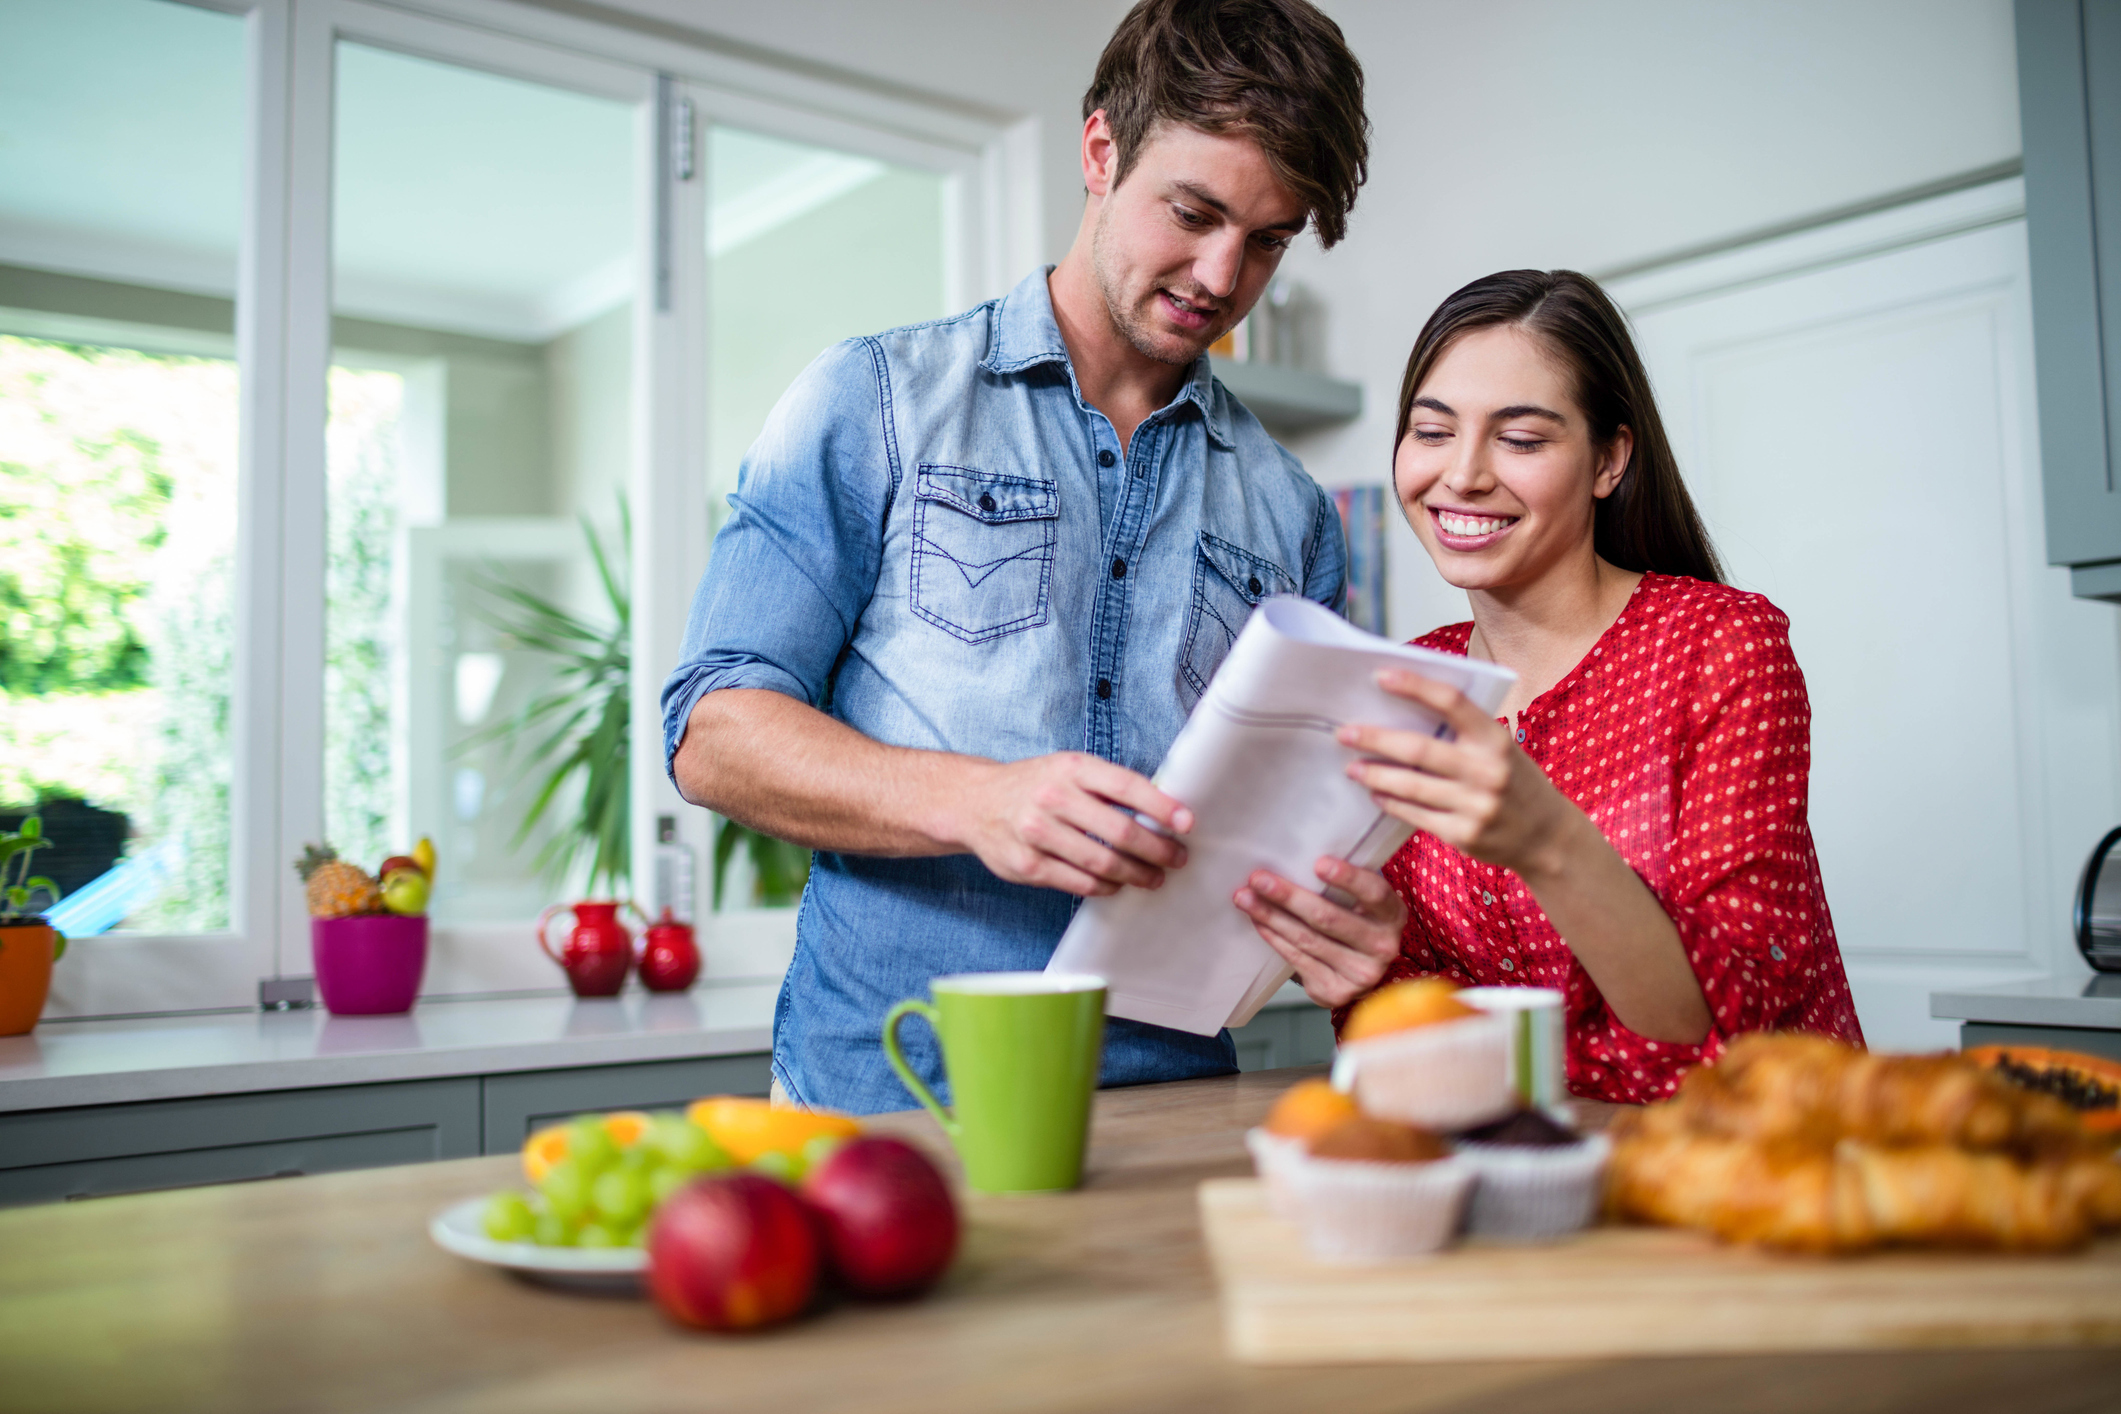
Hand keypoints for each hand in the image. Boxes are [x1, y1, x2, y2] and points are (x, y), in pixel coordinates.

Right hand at [954, 752, 1192, 896]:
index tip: (1187, 823)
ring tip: (1154, 877)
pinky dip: (1106, 886)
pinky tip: (1118, 884)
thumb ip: (1107, 785)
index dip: (1162, 807)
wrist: (976, 803)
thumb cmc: (1034, 785)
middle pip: (1120, 832)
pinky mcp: (1028, 865)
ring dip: (1136, 874)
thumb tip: (1162, 809)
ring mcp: (1038, 833)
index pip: (1127, 787)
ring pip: (1103, 863)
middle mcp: (1053, 798)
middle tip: (1176, 858)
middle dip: (1157, 850)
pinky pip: (1079, 883)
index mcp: (1071, 768)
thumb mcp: (1068, 769)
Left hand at [1233, 857, 1404, 1008]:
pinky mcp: (1335, 992)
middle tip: (1257, 878)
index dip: (1348, 878)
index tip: (1318, 863)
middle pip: (1328, 918)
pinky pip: (1297, 959)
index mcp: (1392, 915)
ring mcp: (1360, 974)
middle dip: (1288, 896)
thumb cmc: (1354, 920)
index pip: (1373, 893)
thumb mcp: (1360, 900)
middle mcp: (1381, 947)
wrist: (1360, 969)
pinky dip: (1274, 937)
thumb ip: (1343, 882)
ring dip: (1270, 916)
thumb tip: (1295, 855)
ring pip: (1306, 940)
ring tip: (1245, 898)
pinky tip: (1258, 921)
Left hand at [1337, 672, 1573, 878]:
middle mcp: (1488, 770)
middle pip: (1418, 749)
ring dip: (1375, 775)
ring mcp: (1476, 805)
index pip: (1451, 702)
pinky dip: (1391, 803)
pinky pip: (1416, 815)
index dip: (1415, 686)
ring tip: (1352, 768)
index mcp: (1495, 739)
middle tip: (1344, 733)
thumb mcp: (1500, 748)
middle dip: (1375, 739)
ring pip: (1411, 786)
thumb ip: (1463, 732)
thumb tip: (1403, 708)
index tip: (1380, 676)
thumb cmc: (1514, 781)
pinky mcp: (1464, 834)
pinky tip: (1376, 795)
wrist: (1547, 836)